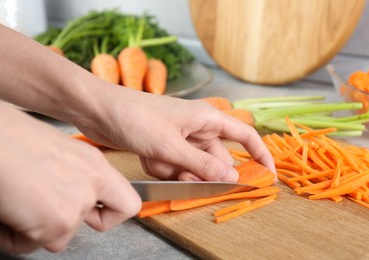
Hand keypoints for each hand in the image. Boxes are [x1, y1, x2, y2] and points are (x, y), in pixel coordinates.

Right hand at [0, 102, 140, 253]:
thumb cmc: (9, 137)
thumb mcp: (55, 153)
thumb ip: (71, 177)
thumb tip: (60, 195)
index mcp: (94, 164)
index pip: (127, 202)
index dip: (109, 215)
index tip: (93, 216)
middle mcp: (92, 183)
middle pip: (92, 224)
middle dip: (66, 225)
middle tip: (43, 211)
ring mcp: (78, 203)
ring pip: (57, 237)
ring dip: (32, 229)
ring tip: (11, 204)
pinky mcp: (58, 222)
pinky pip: (31, 244)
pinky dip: (12, 235)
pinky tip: (3, 212)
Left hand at [76, 87, 275, 181]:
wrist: (100, 112)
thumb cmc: (137, 118)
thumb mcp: (171, 145)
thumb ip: (203, 164)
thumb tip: (233, 177)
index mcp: (207, 119)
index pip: (244, 136)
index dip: (260, 154)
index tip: (268, 175)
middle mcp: (198, 128)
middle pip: (214, 160)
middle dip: (200, 174)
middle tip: (184, 179)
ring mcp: (181, 139)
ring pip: (192, 168)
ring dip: (175, 171)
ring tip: (156, 159)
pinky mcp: (165, 147)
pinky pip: (173, 167)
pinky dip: (161, 168)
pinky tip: (147, 157)